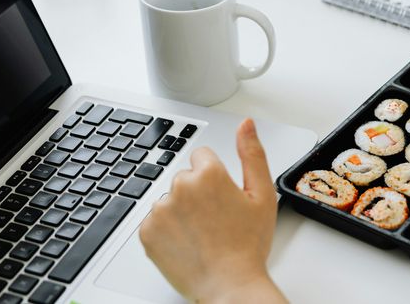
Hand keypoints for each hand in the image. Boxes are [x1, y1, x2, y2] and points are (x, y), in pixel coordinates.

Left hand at [139, 119, 285, 303]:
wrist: (230, 285)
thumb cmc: (248, 244)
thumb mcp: (262, 194)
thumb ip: (252, 153)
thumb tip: (246, 123)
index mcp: (209, 173)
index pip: (202, 156)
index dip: (215, 177)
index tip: (222, 197)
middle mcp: (181, 187)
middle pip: (186, 178)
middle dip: (198, 193)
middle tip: (216, 220)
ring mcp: (161, 210)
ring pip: (170, 199)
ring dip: (181, 211)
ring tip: (203, 234)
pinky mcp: (147, 232)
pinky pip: (155, 220)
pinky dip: (167, 230)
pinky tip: (187, 242)